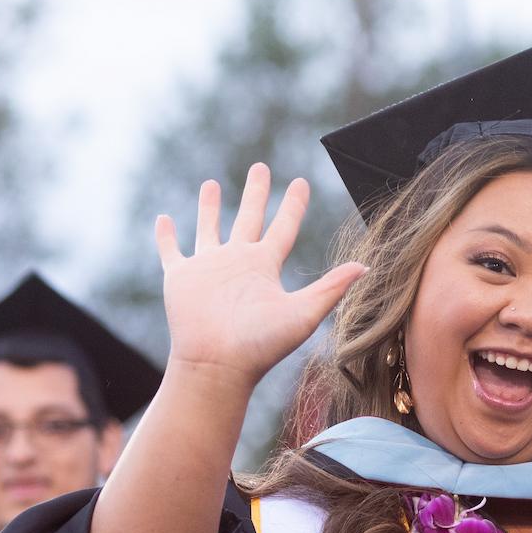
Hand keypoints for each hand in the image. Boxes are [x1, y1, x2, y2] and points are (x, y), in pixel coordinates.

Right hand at [157, 163, 365, 385]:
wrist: (218, 366)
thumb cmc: (261, 345)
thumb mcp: (303, 312)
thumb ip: (332, 287)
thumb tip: (368, 266)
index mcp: (265, 267)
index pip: (284, 227)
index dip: (294, 205)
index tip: (301, 182)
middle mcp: (238, 263)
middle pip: (250, 217)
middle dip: (256, 192)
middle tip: (262, 166)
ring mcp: (208, 269)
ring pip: (209, 228)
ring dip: (210, 207)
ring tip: (212, 184)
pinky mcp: (180, 277)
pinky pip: (171, 251)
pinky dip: (166, 236)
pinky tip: (164, 219)